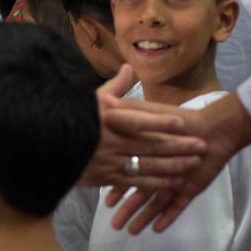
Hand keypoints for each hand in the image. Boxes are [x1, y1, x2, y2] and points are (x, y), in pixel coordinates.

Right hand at [79, 65, 205, 190]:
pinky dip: (158, 183)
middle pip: (149, 144)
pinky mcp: (108, 179)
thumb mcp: (91, 99)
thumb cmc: (73, 119)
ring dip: (173, 165)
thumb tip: (129, 67)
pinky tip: (175, 182)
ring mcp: (110, 162)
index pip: (137, 120)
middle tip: (201, 145)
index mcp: (106, 119)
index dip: (160, 121)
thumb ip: (114, 86)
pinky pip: (137, 183)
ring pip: (147, 165)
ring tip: (194, 162)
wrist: (49, 147)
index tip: (182, 122)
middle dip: (178, 146)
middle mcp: (110, 141)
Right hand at [103, 91, 250, 233]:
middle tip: (114, 225)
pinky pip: (177, 205)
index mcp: (145, 151)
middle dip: (127, 207)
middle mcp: (158, 167)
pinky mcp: (190, 189)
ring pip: (155, 200)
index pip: (127, 173)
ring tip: (131, 232)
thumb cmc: (179, 116)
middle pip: (138, 190)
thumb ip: (128, 116)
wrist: (215, 127)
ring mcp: (175, 180)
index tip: (107, 202)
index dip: (117, 189)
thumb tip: (108, 110)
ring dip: (144, 216)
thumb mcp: (144, 110)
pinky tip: (157, 229)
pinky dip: (169, 216)